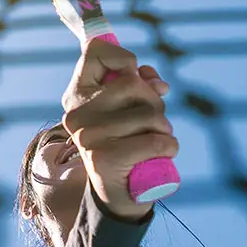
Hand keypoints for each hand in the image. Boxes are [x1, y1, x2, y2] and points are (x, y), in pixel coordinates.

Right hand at [61, 40, 176, 217]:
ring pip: (150, 113)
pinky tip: (163, 153)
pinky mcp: (106, 158)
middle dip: (154, 101)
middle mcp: (77, 113)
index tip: (133, 74)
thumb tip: (157, 82)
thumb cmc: (128, 143)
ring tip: (156, 139)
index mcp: (77, 95)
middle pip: (133, 82)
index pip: (96, 51)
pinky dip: (169, 146)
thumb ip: (140, 85)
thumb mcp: (130, 108)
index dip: (124, 57)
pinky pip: (156, 140)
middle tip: (152, 121)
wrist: (120, 195)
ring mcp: (88, 136)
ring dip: (164, 127)